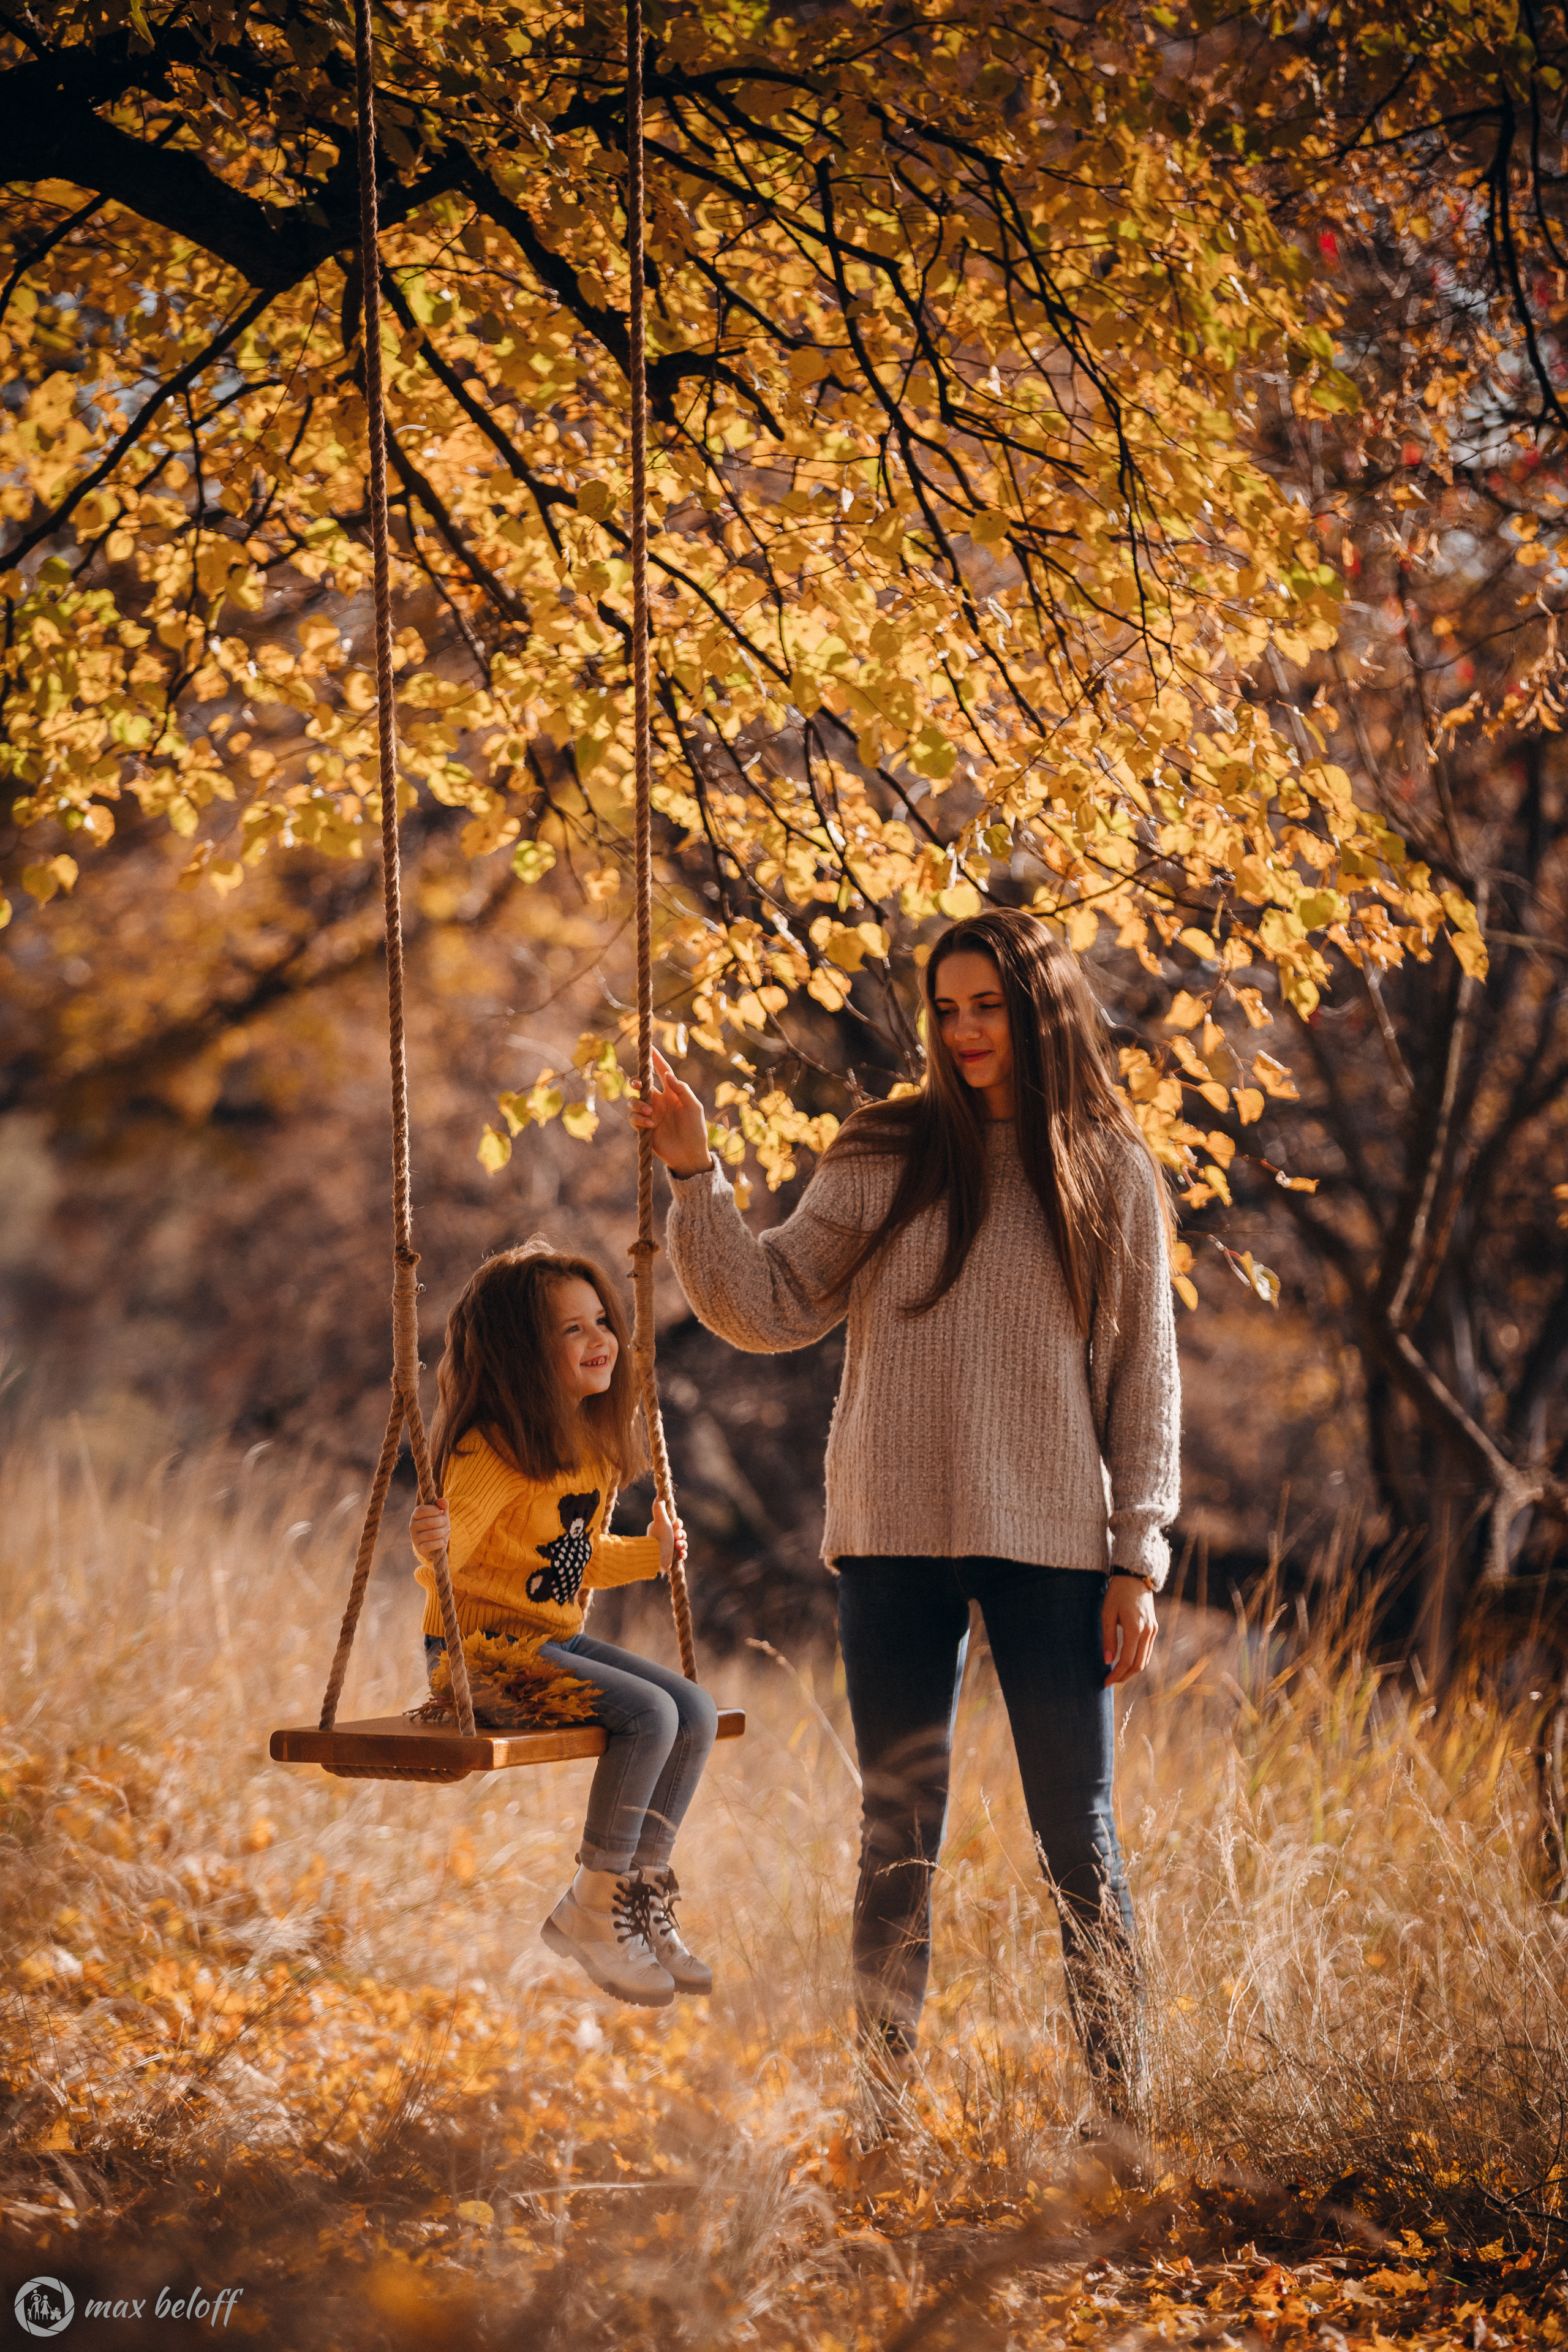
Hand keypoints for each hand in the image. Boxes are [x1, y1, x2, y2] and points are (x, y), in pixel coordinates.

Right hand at [411, 1497, 448, 1563]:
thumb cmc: (438, 1525)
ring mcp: (415, 1538)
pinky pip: (430, 1545)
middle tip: (446, 1524)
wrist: (435, 1544)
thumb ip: (443, 1506)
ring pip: (431, 1534)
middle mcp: (413, 1526)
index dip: (433, 1510)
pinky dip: (440, 1542)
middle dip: (442, 1522)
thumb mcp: (441, 1515)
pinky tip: (444, 1541)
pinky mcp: (420, 1549)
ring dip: (443, 1532)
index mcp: (415, 1515)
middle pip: (428, 1522)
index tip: (442, 1512)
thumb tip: (442, 1500)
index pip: (421, 1510)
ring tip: (447, 1531)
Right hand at [627, 1044, 712, 1176]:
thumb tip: (668, 1074)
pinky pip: (633, 1118)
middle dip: (636, 1081)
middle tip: (638, 1084)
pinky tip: (651, 1124)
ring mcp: (651, 1114)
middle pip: (641, 1085)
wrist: (690, 1155)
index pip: (662, 1072)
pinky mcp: (644, 1128)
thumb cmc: (696, 1129)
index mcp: (672, 1093)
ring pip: (633, 1101)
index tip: (648, 1047)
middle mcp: (659, 1101)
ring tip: (650, 1112)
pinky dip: (638, 1118)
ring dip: (637, 1103)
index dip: (655, 1059)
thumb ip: (682, 1089)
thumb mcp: (694, 1107)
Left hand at [649, 1498, 682, 1576]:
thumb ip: (659, 1509)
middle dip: (681, 1535)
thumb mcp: (660, 1521)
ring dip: (683, 1544)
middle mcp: (665, 1539)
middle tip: (677, 1537)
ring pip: (682, 1544)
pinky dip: (683, 1554)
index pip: (675, 1525)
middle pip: (680, 1534)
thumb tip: (658, 1497)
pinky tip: (681, 1554)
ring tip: (678, 1546)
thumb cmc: (659, 1538)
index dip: (678, 1524)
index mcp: (662, 1529)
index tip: (676, 1524)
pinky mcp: (671, 1559)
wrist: (655, 1557)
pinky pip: (681, 1555)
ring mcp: (669, 1549)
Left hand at [1102, 1574, 1157, 1684]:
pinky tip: (1126, 1661)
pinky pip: (1147, 1650)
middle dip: (1124, 1676)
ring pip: (1145, 1660)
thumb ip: (1108, 1638)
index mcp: (1135, 1629)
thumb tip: (1107, 1661)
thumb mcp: (1107, 1614)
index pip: (1126, 1661)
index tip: (1105, 1682)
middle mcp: (1147, 1632)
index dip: (1116, 1674)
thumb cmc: (1117, 1593)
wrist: (1134, 1576)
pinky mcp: (1154, 1628)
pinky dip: (1137, 1660)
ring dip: (1131, 1670)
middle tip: (1110, 1681)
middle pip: (1138, 1665)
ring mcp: (1153, 1630)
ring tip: (1116, 1674)